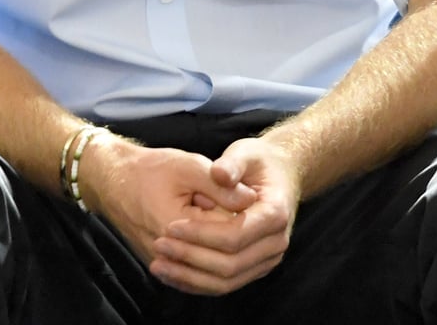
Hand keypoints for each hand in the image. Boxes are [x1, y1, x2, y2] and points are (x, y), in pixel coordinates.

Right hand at [81, 137, 257, 280]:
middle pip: (223, 258)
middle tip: (243, 213)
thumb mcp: (189, 166)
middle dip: (238, 237)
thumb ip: (222, 185)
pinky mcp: (161, 267)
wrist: (111, 180)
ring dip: (230, 256)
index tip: (247, 196)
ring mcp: (163, 265)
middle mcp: (168, 254)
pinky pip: (196, 279)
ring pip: (212, 275)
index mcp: (176, 227)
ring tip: (237, 231)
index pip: (228, 233)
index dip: (243, 214)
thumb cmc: (148, 169)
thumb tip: (253, 200)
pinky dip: (214, 268)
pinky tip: (226, 253)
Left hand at [146, 136, 301, 295]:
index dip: (200, 234)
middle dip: (191, 257)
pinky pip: (224, 284)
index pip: (235, 235)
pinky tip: (171, 273)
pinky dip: (197, 282)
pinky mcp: (254, 267)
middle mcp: (275, 243)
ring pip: (227, 281)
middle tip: (159, 245)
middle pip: (231, 264)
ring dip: (191, 277)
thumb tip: (219, 173)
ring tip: (159, 266)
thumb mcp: (244, 153)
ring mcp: (266, 259)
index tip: (170, 227)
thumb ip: (231, 163)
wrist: (277, 175)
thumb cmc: (256, 162)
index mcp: (274, 214)